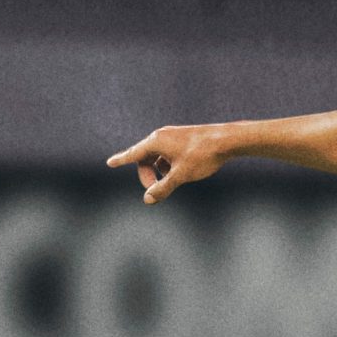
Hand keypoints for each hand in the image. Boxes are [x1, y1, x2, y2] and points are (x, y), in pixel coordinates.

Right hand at [106, 124, 226, 203]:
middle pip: (144, 158)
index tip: (109, 163)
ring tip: (171, 182)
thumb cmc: (202, 155)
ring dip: (158, 171)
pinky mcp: (183, 139)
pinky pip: (167, 154)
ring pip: (157, 157)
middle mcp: (161, 136)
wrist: (226, 140)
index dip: (121, 160)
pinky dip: (168, 165)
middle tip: (156, 191)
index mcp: (156, 141)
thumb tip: (148, 200)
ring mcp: (172, 136)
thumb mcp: (181, 175)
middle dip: (147, 175)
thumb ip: (163, 188)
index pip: (133, 153)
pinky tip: (180, 174)